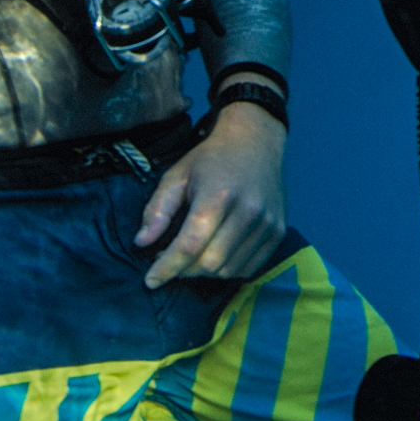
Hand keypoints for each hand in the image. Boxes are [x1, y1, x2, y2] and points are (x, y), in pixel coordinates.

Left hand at [135, 103, 287, 286]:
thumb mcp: (176, 176)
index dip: (167, 267)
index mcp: (218, 195)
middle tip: (171, 260)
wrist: (255, 140)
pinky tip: (216, 252)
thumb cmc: (211, 159)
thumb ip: (157, 210)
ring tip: (193, 254)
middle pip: (210, 263)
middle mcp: (248, 211)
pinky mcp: (278, 231)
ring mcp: (267, 223)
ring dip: (205, 271)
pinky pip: (249, 268)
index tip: (150, 280)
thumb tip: (142, 243)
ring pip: (229, 270)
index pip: (190, 245)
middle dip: (184, 270)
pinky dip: (228, 269)